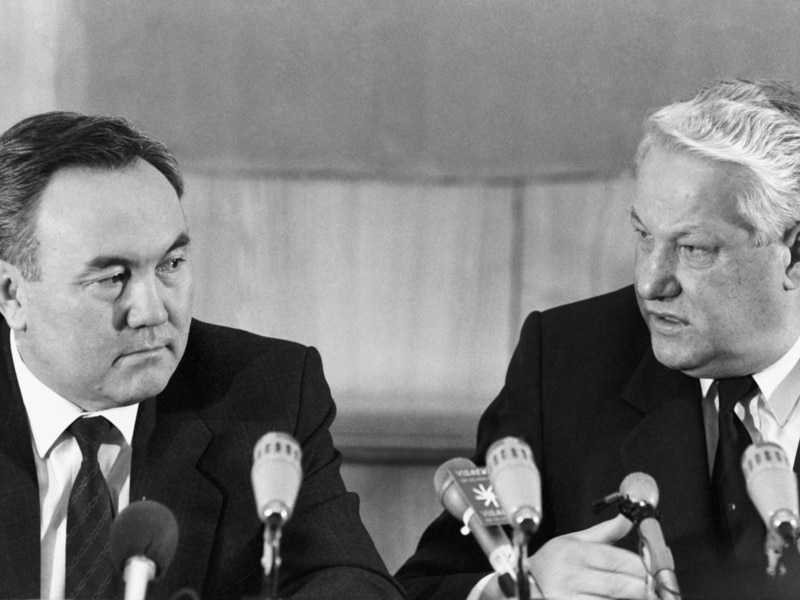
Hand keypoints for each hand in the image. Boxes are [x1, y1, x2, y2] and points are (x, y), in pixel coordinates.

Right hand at [526, 514, 647, 598]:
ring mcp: (571, 598)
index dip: (640, 566)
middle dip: (642, 587)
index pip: (616, 559)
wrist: (525, 584)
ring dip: (632, 599)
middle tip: (654, 587)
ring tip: (641, 594)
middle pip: (619, 584)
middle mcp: (572, 576)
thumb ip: (606, 532)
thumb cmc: (553, 561)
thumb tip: (629, 518)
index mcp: (575, 553)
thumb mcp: (574, 540)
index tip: (653, 569)